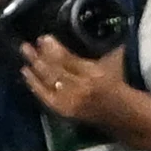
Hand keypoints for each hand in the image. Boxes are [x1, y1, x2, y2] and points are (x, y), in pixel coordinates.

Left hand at [18, 36, 133, 127]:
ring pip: (48, 82)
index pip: (68, 59)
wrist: (125, 115)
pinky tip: (26, 73)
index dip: (54, 49)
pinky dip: (35, 84)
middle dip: (40, 56)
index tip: (44, 38)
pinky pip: (45, 96)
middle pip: (55, 70)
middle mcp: (80, 88)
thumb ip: (96, 50)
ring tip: (25, 54)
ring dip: (35, 67)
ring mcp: (70, 101)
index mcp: (94, 74)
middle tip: (26, 45)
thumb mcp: (110, 64)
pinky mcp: (65, 111)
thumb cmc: (119, 85)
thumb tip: (74, 36)